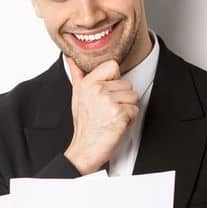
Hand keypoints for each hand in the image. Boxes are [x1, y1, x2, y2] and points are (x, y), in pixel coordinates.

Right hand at [64, 56, 137, 173]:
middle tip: (108, 110)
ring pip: (133, 97)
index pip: (113, 66)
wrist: (85, 148)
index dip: (114, 80)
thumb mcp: (77, 95)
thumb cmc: (85, 123)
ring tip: (112, 116)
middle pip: (127, 83)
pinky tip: (117, 123)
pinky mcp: (119, 114)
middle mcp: (98, 90)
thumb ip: (77, 74)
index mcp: (88, 83)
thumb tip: (71, 59)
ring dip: (127, 108)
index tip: (107, 92)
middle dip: (122, 98)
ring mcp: (109, 102)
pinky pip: (135, 110)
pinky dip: (130, 119)